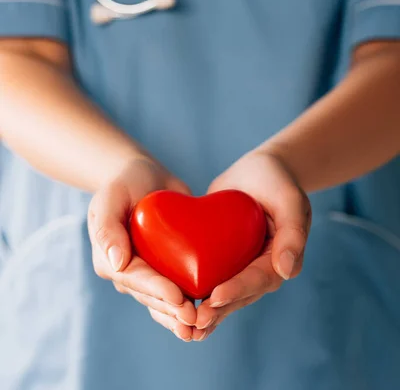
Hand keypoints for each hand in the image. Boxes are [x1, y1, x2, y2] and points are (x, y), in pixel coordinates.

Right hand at [88, 156, 196, 341]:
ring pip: (163, 302)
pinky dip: (190, 304)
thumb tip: (117, 264)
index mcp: (110, 258)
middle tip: (195, 320)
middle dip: (172, 310)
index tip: (178, 299)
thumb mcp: (111, 197)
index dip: (156, 290)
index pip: (134, 278)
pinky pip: (178, 290)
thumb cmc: (124, 182)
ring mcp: (147, 273)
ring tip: (201, 327)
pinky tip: (208, 318)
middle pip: (150, 296)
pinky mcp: (167, 269)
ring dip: (180, 317)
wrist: (144, 175)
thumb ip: (108, 228)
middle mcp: (127, 272)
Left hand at [193, 150, 310, 339]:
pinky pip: (208, 278)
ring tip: (182, 326)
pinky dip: (193, 292)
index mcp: (279, 260)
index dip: (236, 290)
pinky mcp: (221, 260)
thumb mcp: (290, 200)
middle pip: (238, 295)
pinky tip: (171, 304)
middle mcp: (260, 270)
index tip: (214, 298)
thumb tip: (286, 271)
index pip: (257, 280)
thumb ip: (293, 232)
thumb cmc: (278, 181)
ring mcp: (240, 267)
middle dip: (216, 310)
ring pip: (222, 295)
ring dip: (204, 311)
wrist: (260, 171)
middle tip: (193, 321)